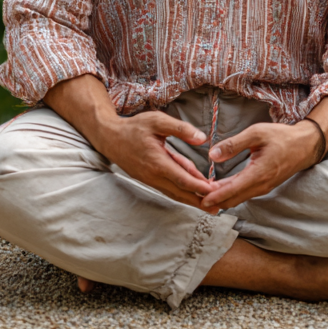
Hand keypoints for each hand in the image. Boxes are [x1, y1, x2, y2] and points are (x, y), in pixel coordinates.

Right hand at [91, 110, 217, 209]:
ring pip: (174, 192)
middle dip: (198, 200)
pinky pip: (168, 188)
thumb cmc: (134, 127)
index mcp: (157, 162)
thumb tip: (202, 138)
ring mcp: (150, 179)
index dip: (198, 187)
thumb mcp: (158, 120)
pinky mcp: (149, 179)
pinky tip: (191, 192)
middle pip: (180, 192)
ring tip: (208, 205)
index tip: (214, 192)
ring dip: (191, 199)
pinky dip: (180, 191)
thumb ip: (180, 129)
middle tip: (216, 208)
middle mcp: (154, 175)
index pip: (182, 179)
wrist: (110, 138)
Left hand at [199, 120, 320, 210]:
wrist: (305, 146)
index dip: (214, 197)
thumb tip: (212, 154)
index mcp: (258, 174)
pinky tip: (219, 187)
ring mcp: (263, 187)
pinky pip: (244, 193)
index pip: (232, 191)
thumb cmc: (282, 137)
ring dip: (221, 196)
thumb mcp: (257, 133)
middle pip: (233, 199)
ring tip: (202, 190)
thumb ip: (234, 144)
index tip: (199, 199)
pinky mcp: (264, 185)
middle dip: (214, 199)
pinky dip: (230, 193)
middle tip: (194, 193)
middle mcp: (260, 185)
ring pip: (238, 197)